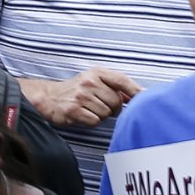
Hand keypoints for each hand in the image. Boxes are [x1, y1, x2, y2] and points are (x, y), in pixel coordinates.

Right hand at [24, 68, 141, 129]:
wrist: (49, 98)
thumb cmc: (76, 90)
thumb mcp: (94, 80)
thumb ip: (115, 85)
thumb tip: (138, 94)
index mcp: (96, 73)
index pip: (122, 80)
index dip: (135, 90)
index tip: (145, 98)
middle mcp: (89, 82)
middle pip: (116, 102)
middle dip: (113, 108)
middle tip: (100, 105)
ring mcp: (81, 96)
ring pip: (107, 113)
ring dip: (101, 115)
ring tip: (90, 109)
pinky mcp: (74, 111)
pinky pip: (96, 121)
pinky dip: (92, 121)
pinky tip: (84, 115)